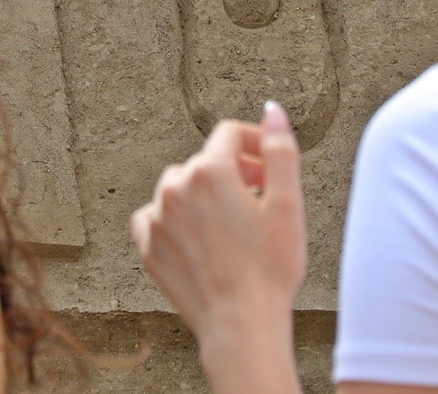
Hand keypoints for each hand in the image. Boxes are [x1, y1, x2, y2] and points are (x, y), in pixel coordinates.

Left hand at [132, 102, 306, 390]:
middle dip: (234, 172)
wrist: (241, 325)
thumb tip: (273, 111)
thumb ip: (279, 150)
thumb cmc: (269, 269)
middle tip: (261, 198)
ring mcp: (157, 218)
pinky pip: (156, 217)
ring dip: (203, 195)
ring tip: (231, 222)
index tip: (269, 163)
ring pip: (180, 187)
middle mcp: (175, 187)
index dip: (254, 142)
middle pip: (206, 162)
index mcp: (210, 171)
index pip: (229, 134)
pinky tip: (199, 237)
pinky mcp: (148, 247)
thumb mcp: (289, 204)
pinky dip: (175, 219)